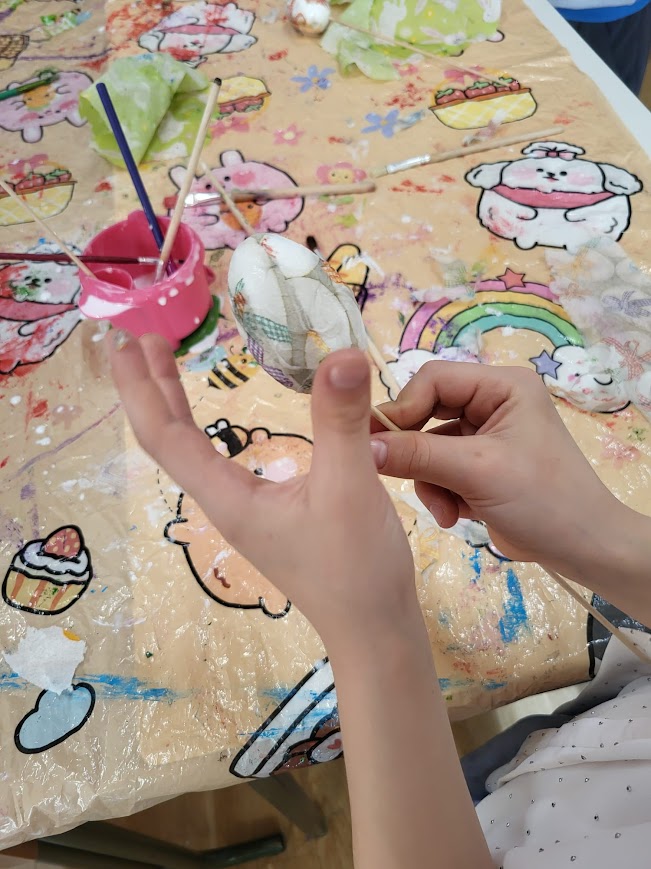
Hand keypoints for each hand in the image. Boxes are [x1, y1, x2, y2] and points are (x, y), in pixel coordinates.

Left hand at [109, 333, 416, 647]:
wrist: (373, 627)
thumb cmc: (357, 566)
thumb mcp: (350, 486)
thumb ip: (341, 420)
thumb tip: (340, 354)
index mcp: (228, 498)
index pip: (166, 437)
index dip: (143, 388)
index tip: (127, 343)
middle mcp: (225, 503)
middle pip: (169, 441)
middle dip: (150, 389)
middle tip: (139, 340)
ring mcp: (244, 510)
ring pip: (193, 451)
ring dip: (175, 405)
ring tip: (166, 364)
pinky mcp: (266, 513)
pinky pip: (221, 461)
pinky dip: (207, 427)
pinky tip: (219, 419)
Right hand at [370, 361, 621, 579]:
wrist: (584, 550)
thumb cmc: (543, 500)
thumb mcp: (477, 472)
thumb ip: (418, 455)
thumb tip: (363, 447)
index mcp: (502, 386)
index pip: (434, 380)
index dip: (403, 409)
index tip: (375, 444)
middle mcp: (493, 402)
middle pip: (427, 412)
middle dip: (417, 452)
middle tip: (395, 477)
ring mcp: (486, 435)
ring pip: (428, 446)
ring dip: (429, 481)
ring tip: (444, 510)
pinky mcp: (480, 466)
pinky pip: (440, 469)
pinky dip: (441, 493)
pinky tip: (455, 516)